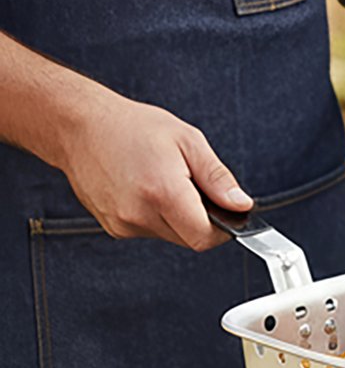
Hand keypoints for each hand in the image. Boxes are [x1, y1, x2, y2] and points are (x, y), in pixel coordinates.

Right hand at [58, 92, 252, 248]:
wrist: (80, 127)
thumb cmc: (133, 127)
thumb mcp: (188, 141)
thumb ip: (218, 178)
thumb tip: (241, 204)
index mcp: (163, 192)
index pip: (205, 238)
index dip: (224, 229)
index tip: (227, 212)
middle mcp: (139, 214)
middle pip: (190, 239)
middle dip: (201, 220)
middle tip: (192, 187)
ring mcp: (122, 223)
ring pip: (171, 236)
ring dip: (178, 218)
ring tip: (165, 182)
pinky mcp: (113, 227)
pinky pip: (149, 231)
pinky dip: (157, 217)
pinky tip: (147, 190)